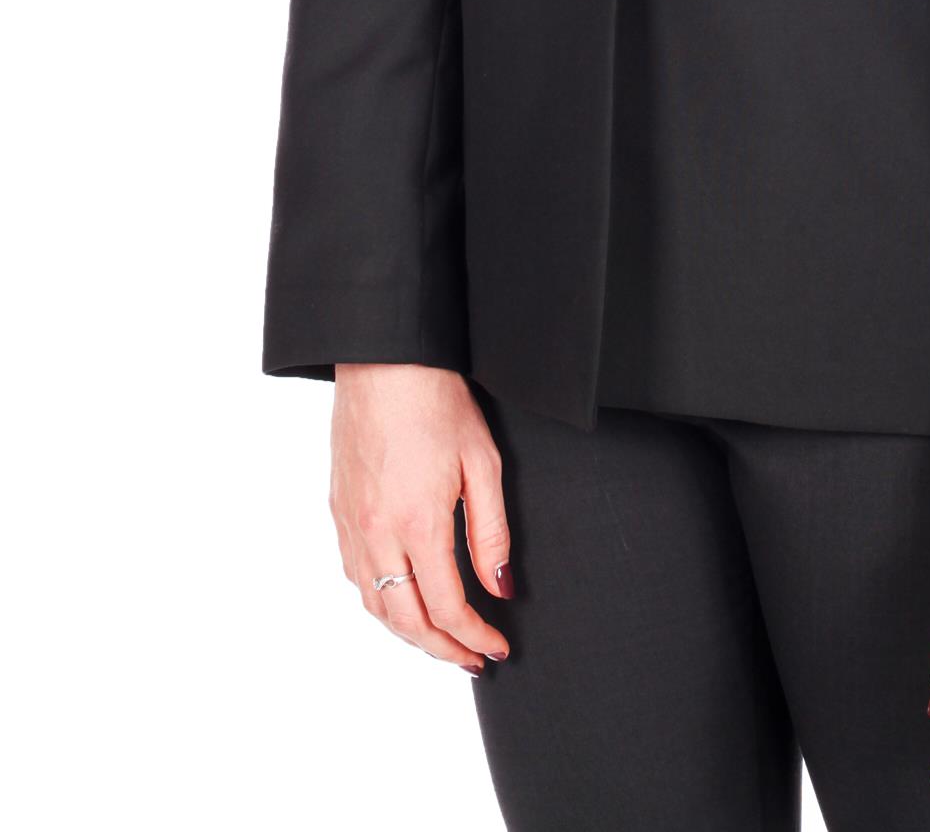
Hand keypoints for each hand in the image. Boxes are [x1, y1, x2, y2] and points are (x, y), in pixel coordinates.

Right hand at [330, 363, 512, 674]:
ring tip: (440, 639)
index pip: (446, 607)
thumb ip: (491, 533)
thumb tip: (501, 588)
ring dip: (408, 632)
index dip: (473, 636)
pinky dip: (380, 601)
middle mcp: (376, 531)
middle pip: (405, 620)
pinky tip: (402, 599)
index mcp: (417, 522)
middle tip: (470, 659)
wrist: (384, 360)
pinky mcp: (338, 510)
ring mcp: (352, 523)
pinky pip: (355, 575)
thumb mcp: (483, 463)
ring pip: (374, 604)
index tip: (496, 648)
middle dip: (441, 648)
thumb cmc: (436, 401)